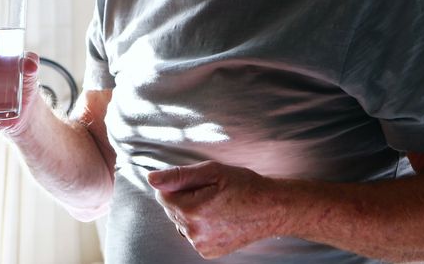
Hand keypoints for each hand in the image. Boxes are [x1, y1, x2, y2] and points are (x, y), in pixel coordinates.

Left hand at [148, 161, 285, 258]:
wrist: (272, 208)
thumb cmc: (245, 186)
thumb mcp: (212, 171)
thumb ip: (178, 175)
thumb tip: (151, 179)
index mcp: (192, 210)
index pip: (162, 195)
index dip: (178, 185)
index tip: (198, 183)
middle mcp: (194, 232)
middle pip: (171, 209)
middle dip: (184, 198)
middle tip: (210, 192)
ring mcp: (202, 245)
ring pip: (181, 222)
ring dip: (191, 213)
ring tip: (216, 205)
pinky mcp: (209, 252)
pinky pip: (193, 235)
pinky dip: (200, 226)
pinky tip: (218, 218)